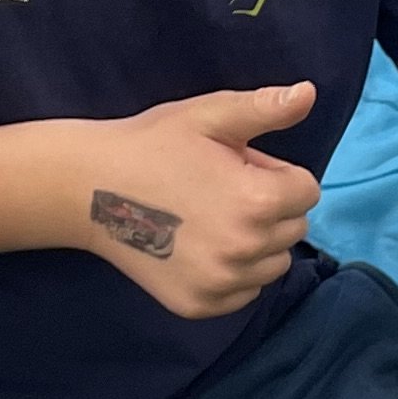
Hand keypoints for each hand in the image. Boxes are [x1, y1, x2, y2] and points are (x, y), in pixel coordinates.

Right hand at [74, 82, 319, 318]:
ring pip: (274, 263)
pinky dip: (233, 273)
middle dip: (269, 206)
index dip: (274, 173)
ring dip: (257, 243)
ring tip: (211, 218)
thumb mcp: (209, 115)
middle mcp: (246, 248)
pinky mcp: (201, 304)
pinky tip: (199, 247)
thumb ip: (265, 108)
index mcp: (258, 200)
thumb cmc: (152, 144)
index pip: (306, 190)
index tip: (236, 166)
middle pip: (294, 228)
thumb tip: (308, 94)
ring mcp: (222, 282)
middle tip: (219, 189)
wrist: (89, 187)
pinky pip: (245, 292)